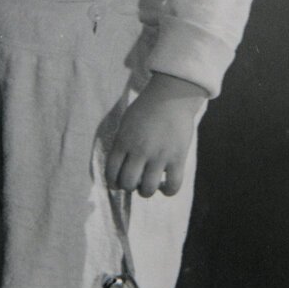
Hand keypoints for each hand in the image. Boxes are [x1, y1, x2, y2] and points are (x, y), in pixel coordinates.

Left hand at [105, 72, 206, 197]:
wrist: (171, 95)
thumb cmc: (147, 109)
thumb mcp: (126, 124)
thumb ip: (121, 145)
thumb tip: (119, 169)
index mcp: (123, 142)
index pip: (111, 172)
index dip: (113, 182)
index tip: (118, 182)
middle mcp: (139, 151)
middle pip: (128, 183)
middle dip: (129, 186)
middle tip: (135, 180)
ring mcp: (159, 155)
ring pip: (147, 189)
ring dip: (146, 191)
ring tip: (150, 183)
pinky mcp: (177, 157)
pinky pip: (172, 186)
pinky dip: (167, 191)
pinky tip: (165, 186)